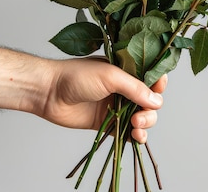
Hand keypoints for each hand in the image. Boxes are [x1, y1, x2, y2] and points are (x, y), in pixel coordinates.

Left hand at [41, 58, 166, 142]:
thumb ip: (135, 88)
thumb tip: (157, 101)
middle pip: (150, 101)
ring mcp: (116, 106)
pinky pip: (128, 132)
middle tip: (139, 116)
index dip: (158, 84)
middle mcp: (123, 88)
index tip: (158, 90)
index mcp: (126, 71)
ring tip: (136, 126)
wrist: (49, 92)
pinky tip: (136, 137)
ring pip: (142, 118)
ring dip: (146, 123)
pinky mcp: (107, 123)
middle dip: (150, 110)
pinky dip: (136, 136)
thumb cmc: (76, 76)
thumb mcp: (110, 76)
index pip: (151, 77)